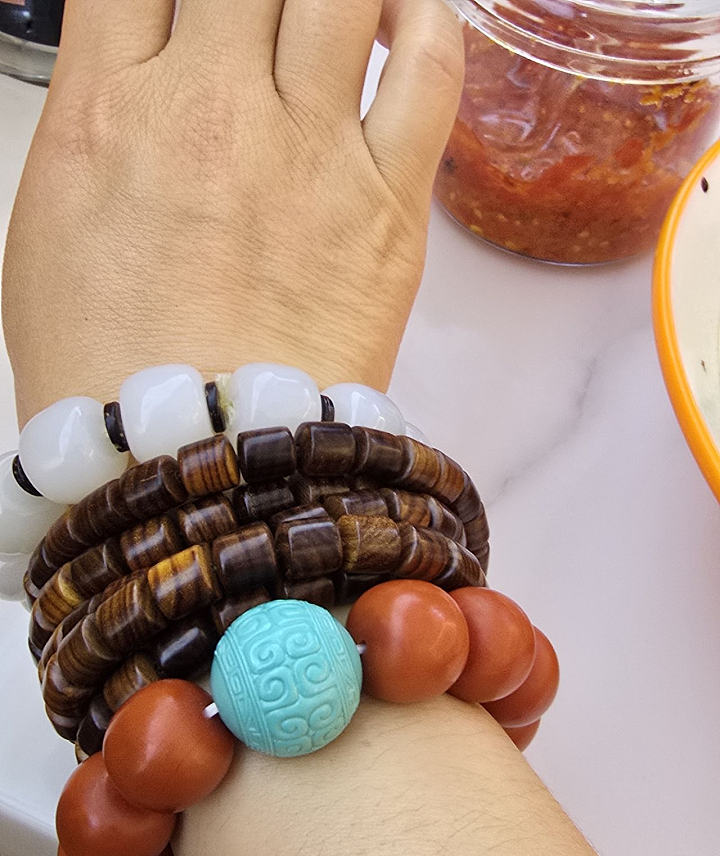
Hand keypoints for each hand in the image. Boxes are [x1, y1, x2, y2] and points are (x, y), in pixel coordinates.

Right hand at [2, 0, 463, 422]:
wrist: (198, 462)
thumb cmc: (108, 367)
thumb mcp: (52, 224)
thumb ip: (97, 118)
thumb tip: (137, 69)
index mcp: (107, 110)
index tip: (189, 10)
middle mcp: (210, 110)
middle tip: (257, 19)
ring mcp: (307, 152)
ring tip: (329, 8)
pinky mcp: (387, 205)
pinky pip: (431, 71)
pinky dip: (426, 19)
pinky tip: (402, 19)